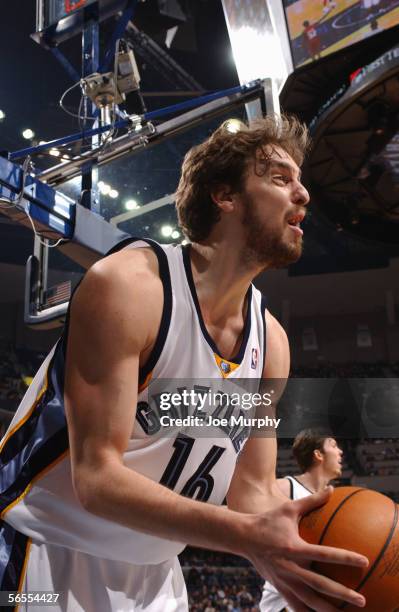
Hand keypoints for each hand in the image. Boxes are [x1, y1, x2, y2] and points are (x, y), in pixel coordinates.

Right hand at [242, 487, 367, 610]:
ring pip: (309, 600)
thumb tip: (331, 489)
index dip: (344, 558)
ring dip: (327, 610)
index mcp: (295, 547)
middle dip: (342, 594)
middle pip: (320, 585)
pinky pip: (295, 605)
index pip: (324, 554)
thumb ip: (311, 500)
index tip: (363, 561)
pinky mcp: (279, 587)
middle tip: (361, 599)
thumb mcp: (289, 508)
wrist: (243, 537)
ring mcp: (284, 580)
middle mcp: (291, 567)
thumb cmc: (268, 520)